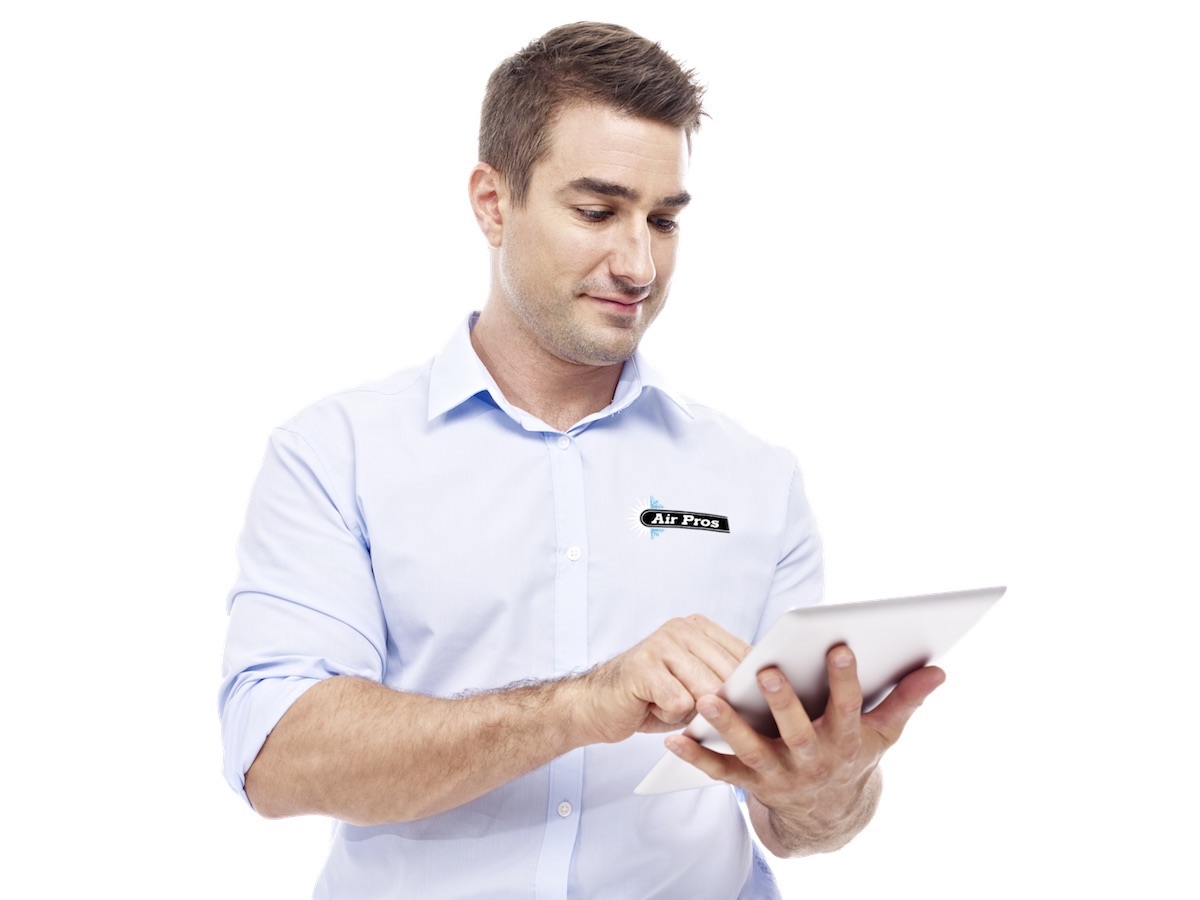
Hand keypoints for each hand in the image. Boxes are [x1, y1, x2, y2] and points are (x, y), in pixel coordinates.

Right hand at [577, 615, 750, 743]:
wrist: (598, 704)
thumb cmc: (653, 697)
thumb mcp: (697, 684)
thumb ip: (726, 680)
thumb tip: (766, 695)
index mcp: (699, 627)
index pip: (745, 655)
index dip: (752, 686)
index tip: (756, 704)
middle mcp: (681, 628)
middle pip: (728, 676)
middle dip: (721, 704)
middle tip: (699, 711)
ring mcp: (660, 644)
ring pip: (706, 691)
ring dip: (692, 711)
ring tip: (670, 704)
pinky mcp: (643, 666)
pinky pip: (680, 703)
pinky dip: (670, 716)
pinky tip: (652, 706)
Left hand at [664, 644, 944, 854]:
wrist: (830, 811)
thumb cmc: (854, 752)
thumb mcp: (884, 731)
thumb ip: (906, 698)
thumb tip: (938, 668)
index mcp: (844, 739)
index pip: (847, 706)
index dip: (846, 679)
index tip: (840, 646)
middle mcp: (811, 758)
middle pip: (796, 730)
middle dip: (783, 701)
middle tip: (766, 669)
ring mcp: (778, 773)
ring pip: (752, 749)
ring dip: (729, 726)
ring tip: (707, 699)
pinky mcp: (750, 782)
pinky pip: (720, 770)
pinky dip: (696, 756)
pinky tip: (673, 738)